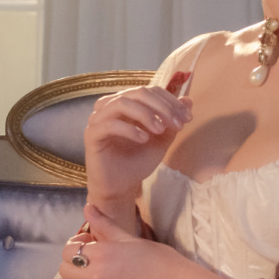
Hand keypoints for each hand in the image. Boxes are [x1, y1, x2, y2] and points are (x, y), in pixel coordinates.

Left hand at [58, 204, 183, 278]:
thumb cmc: (158, 258)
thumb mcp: (129, 238)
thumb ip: (104, 224)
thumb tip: (87, 208)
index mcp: (101, 256)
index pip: (67, 252)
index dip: (74, 244)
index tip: (89, 241)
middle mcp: (97, 278)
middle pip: (65, 272)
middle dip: (73, 262)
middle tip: (90, 255)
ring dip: (81, 277)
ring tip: (98, 270)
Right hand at [84, 83, 192, 207]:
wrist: (121, 187)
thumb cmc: (137, 161)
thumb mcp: (161, 140)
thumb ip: (171, 120)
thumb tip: (188, 100)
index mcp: (126, 104)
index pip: (149, 91)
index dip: (170, 101)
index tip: (187, 118)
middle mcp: (110, 107)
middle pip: (137, 93)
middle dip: (161, 107)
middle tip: (177, 124)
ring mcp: (98, 119)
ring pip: (122, 103)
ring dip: (145, 114)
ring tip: (160, 130)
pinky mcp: (91, 135)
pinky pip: (110, 124)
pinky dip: (130, 129)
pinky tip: (144, 139)